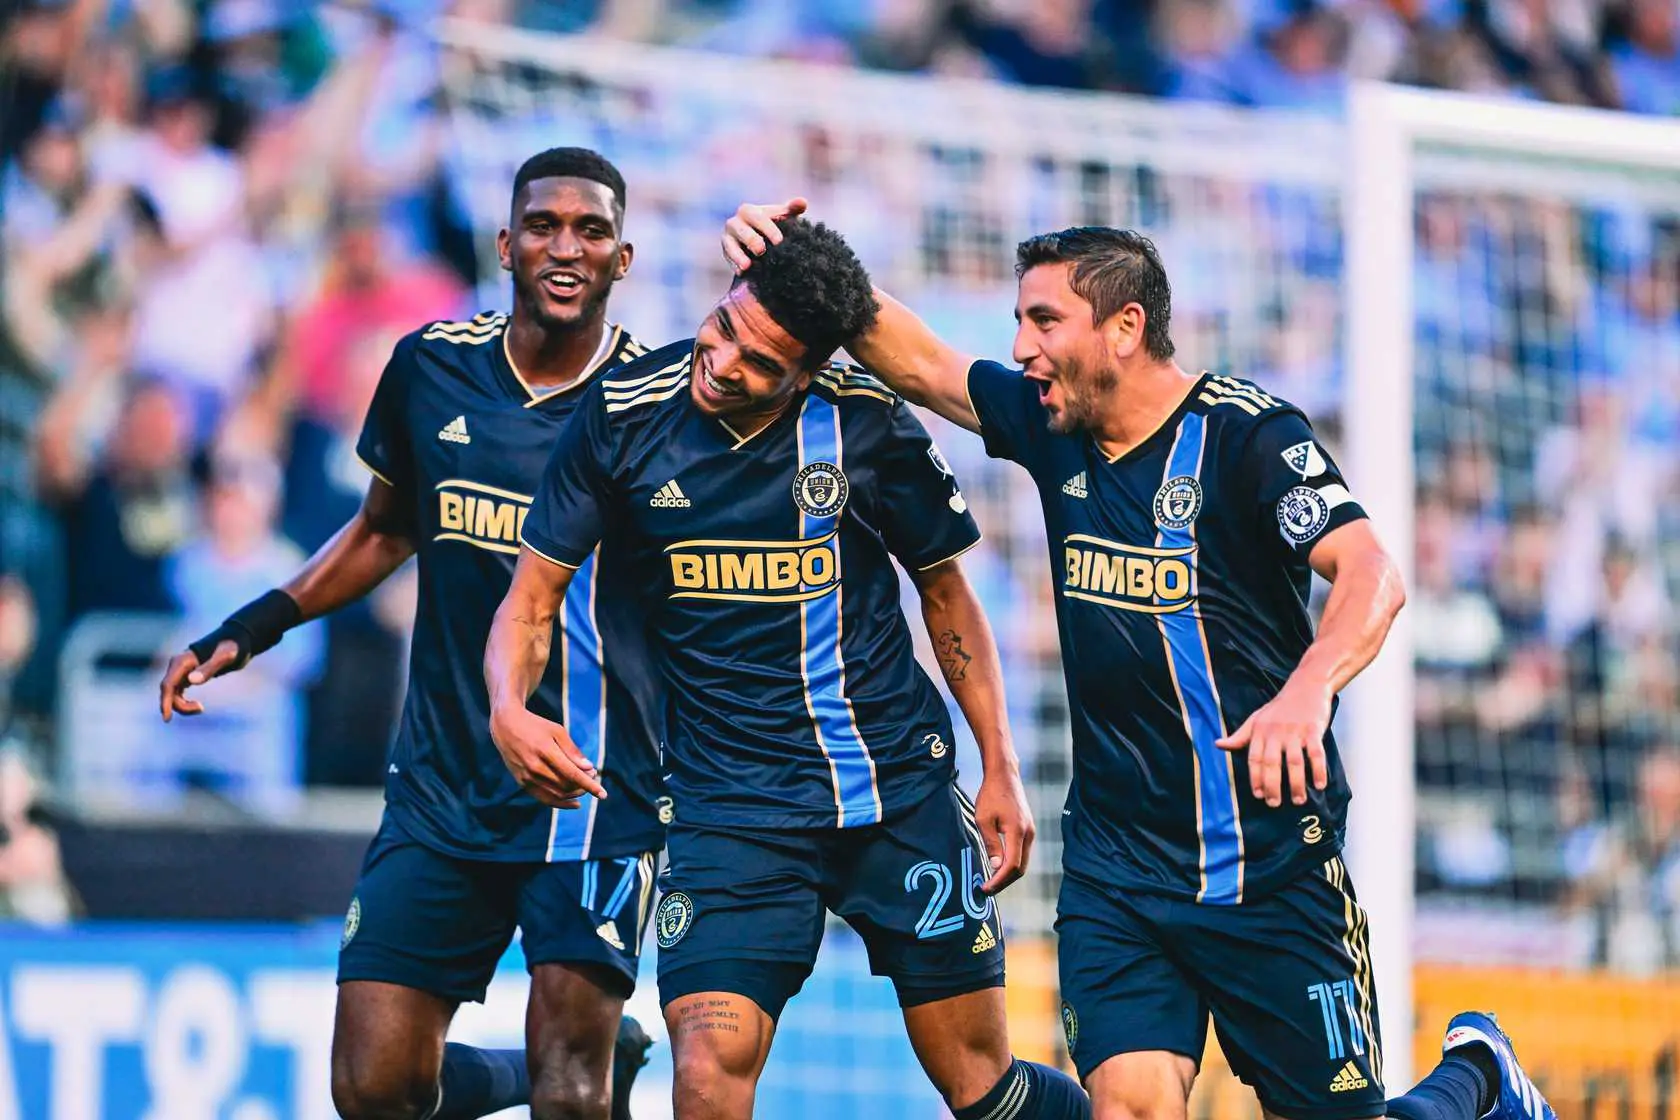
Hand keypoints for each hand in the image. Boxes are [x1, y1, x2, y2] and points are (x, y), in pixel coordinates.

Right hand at [158, 639, 242, 721]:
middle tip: (201, 709)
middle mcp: (177, 666)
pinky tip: (196, 706)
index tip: (167, 719)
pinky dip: (184, 702)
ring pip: (172, 694)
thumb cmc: (232, 647)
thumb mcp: (225, 657)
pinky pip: (178, 693)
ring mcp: (181, 672)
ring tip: (201, 707)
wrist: (237, 641)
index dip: (165, 702)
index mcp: (182, 661)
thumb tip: (190, 681)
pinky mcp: (187, 676)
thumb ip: (209, 668)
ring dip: (182, 705)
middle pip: (168, 691)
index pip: (168, 685)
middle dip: (178, 705)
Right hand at [489, 705, 606, 808]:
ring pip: (556, 795)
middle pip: (566, 786)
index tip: (603, 794)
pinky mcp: (522, 782)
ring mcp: (526, 777)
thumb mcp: (557, 731)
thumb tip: (589, 769)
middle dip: (584, 786)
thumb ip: (572, 751)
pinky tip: (574, 803)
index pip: (572, 774)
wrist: (506, 726)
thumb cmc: (536, 726)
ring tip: (584, 786)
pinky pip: (544, 799)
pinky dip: (560, 803)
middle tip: (593, 776)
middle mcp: (534, 767)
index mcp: (545, 751)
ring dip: (574, 794)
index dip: (590, 785)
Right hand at [721, 197, 807, 271]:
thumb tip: (802, 202)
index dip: (768, 228)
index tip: (779, 241)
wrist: (760, 239)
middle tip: (761, 251)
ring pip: (729, 245)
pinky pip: (727, 259)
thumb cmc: (772, 224)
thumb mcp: (782, 216)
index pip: (757, 217)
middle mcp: (735, 222)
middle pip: (741, 230)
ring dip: (738, 255)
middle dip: (751, 240)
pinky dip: (734, 265)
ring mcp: (728, 238)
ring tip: (747, 265)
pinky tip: (742, 273)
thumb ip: (792, 209)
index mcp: (749, 211)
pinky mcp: (725, 252)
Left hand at [974, 765, 1034, 893]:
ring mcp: (1031, 831)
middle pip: (1020, 868)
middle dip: (1004, 881)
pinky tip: (999, 865)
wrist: (1004, 775)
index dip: (999, 880)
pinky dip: (1012, 863)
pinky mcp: (1028, 829)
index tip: (986, 888)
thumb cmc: (991, 794)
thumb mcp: (983, 819)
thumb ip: (990, 843)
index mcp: (1018, 831)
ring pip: (1023, 861)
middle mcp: (1029, 833)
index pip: (1012, 865)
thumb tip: (995, 866)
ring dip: (1008, 874)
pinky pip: (1022, 852)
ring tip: (991, 880)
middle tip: (988, 889)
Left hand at [1216, 678, 1331, 807]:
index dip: (1255, 778)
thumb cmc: (1279, 707)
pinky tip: (1319, 785)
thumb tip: (1218, 745)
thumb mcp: (1256, 719)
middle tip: (1275, 804)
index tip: (1259, 795)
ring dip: (1296, 784)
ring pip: (1294, 762)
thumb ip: (1240, 736)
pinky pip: (1316, 754)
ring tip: (1298, 800)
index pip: (1254, 758)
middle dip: (1273, 786)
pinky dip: (1318, 770)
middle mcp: (1275, 732)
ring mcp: (1295, 732)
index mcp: (1259, 731)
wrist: (1306, 686)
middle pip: (1272, 763)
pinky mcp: (1313, 730)